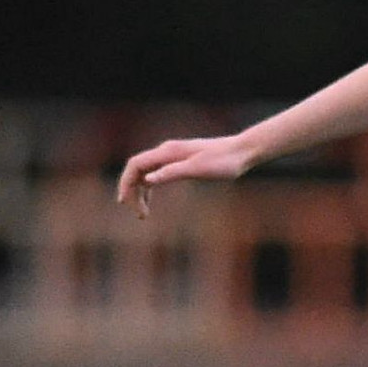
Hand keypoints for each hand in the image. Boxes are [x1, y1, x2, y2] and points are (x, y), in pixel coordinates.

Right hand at [116, 133, 255, 217]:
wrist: (243, 151)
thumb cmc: (224, 161)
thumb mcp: (198, 169)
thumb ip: (172, 173)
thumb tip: (148, 180)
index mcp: (168, 152)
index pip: (136, 165)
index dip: (126, 183)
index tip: (124, 203)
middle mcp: (167, 152)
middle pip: (138, 170)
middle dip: (132, 192)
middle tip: (139, 215)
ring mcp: (173, 156)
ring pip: (147, 174)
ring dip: (141, 193)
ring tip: (143, 214)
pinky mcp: (182, 162)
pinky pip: (158, 175)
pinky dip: (151, 188)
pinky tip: (151, 200)